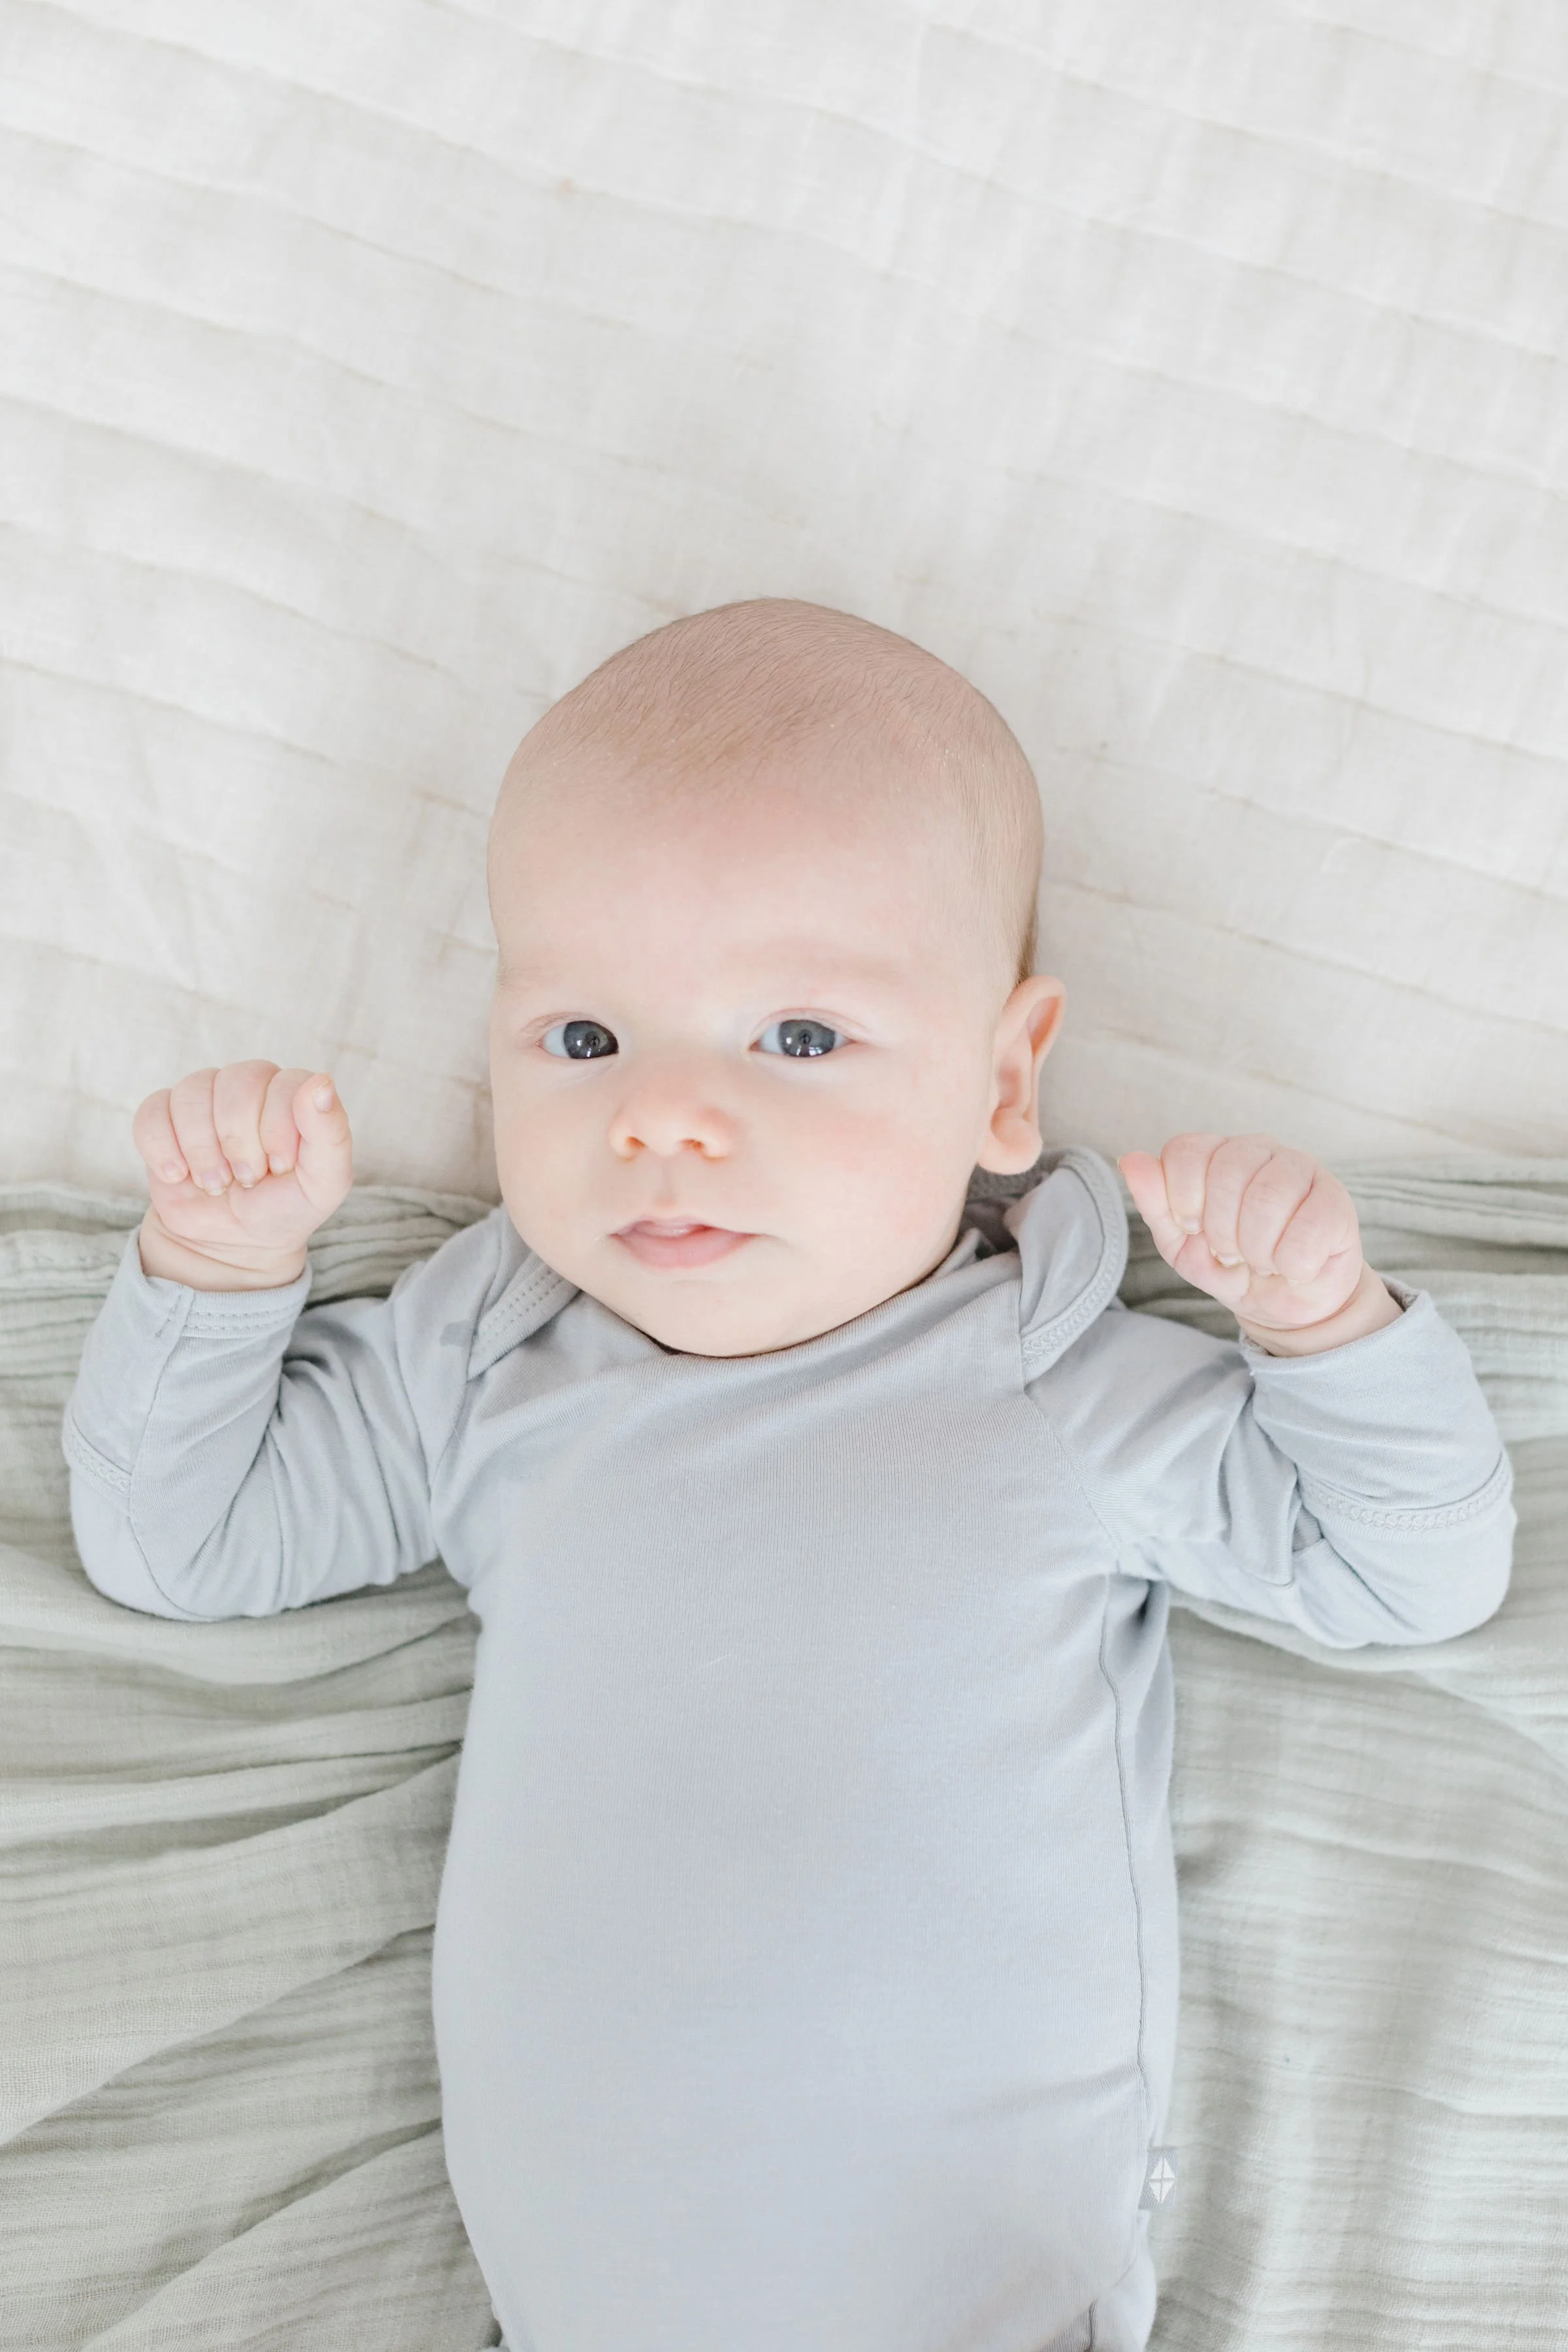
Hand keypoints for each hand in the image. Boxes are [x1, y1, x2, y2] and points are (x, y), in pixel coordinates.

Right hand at [132, 1062, 353, 1289]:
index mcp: (293, 1093)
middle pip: (237, 1082)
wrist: (233, 1242)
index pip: (285, 1085)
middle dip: (239, 1142)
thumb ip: (331, 1134)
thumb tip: (321, 1084)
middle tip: (247, 1178)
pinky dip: (163, 1149)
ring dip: (202, 1150)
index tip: (279, 1169)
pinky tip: (178, 1175)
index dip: (277, 1131)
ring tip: (215, 1182)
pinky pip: (152, 1112)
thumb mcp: (324, 1184)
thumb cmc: (285, 1208)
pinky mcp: (164, 1117)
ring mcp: (204, 1098)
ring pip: (192, 1094)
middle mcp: (250, 1085)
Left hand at [1117, 1133, 1401, 1355]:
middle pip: (1226, 1170)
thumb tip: (1130, 1160)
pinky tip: (1294, 1265)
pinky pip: (1309, 1226)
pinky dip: (1293, 1261)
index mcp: (1215, 1155)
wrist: (1283, 1305)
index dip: (1183, 1199)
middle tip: (1232, 1254)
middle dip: (1221, 1231)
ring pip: (1267, 1197)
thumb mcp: (1181, 1244)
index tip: (1192, 1230)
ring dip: (1258, 1248)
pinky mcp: (1336, 1199)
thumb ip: (1155, 1203)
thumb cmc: (1231, 1268)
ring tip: (1263, 1261)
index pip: (1186, 1151)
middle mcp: (1258, 1150)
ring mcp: (1301, 1168)